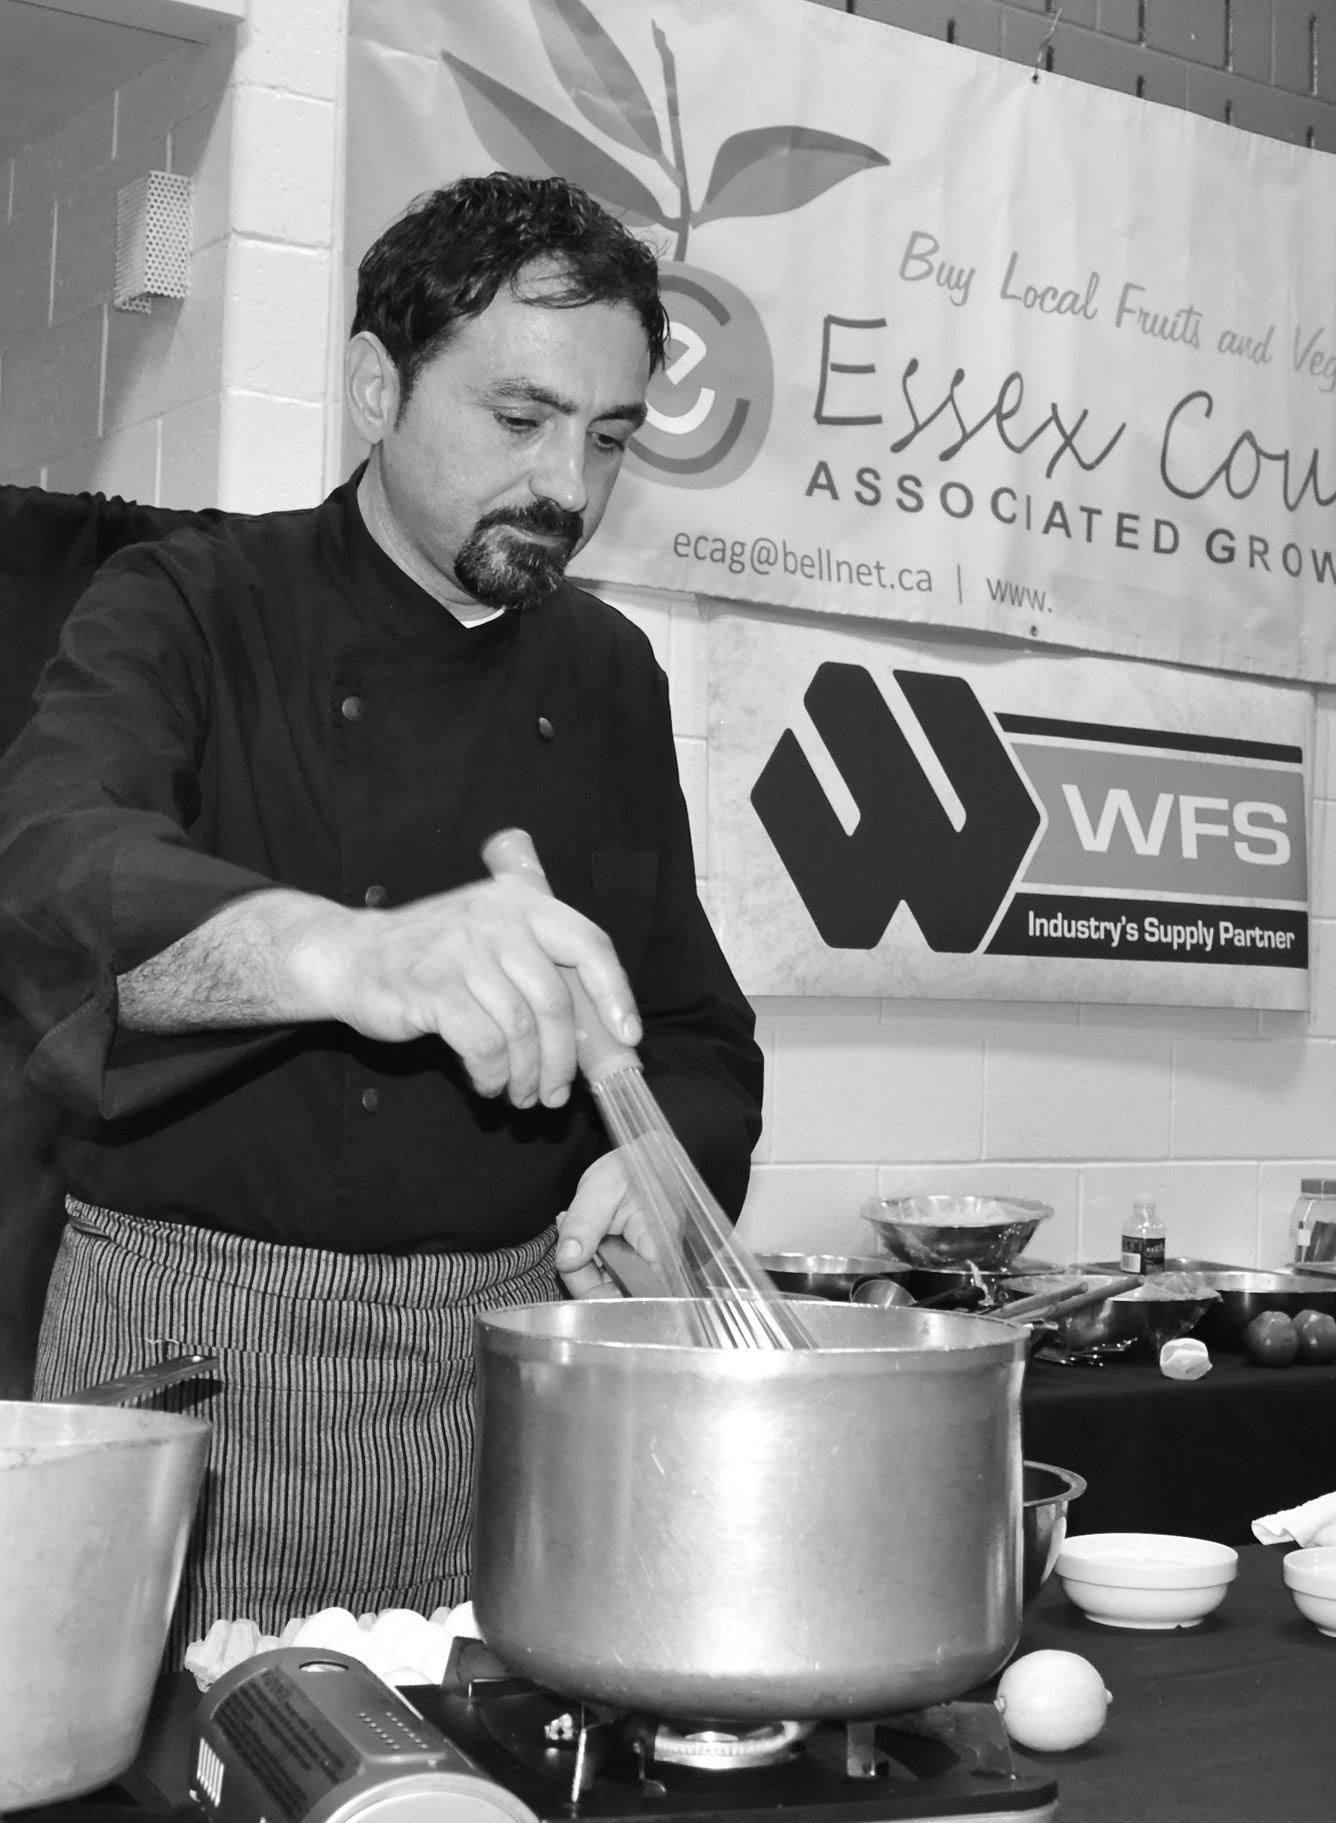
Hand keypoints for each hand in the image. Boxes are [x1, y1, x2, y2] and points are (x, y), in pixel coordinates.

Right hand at [303, 877, 640, 1108]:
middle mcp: (497, 919)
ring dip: (528, 1074)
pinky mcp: (434, 987)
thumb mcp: (492, 941)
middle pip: (556, 1000)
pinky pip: (484, 1045)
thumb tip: (596, 1031)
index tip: (627, 1036)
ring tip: (522, 1094)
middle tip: (559, 1093)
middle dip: (564, 1058)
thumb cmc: (434, 959)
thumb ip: (540, 969)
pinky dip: (491, 1075)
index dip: (616, 993)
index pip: (589, 944)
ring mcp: (463, 951)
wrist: (351, 956)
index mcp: (522, 902)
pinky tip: (487, 1084)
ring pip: (522, 1029)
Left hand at [554, 1149, 678, 1297]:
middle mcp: (657, 1265)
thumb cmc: (635, 1166)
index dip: (597, 1292)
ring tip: (577, 1227)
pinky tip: (585, 1234)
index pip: (630, 1295)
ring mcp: (647, 1266)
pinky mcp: (638, 1263)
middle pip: (616, 1296)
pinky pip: (612, 1274)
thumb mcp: (600, 1189)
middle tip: (569, 1238)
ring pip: (610, 1286)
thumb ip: (583, 1226)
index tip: (572, 1267)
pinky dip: (592, 1258)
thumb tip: (566, 1262)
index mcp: (657, 1248)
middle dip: (583, 1273)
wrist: (650, 1155)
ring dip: (585, 1264)